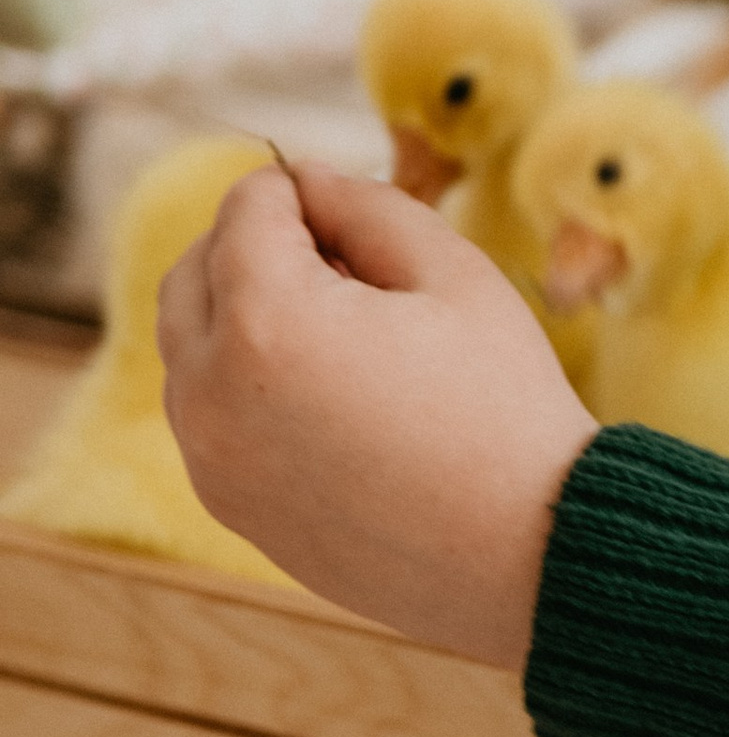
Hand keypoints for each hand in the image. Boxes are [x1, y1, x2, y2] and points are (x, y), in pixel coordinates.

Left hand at [159, 163, 596, 667]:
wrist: (530, 556)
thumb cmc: (506, 411)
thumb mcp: (454, 275)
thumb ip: (367, 206)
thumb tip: (305, 179)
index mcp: (266, 322)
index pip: (245, 211)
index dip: (300, 191)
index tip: (349, 207)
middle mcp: (213, 393)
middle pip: (192, 275)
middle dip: (252, 248)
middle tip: (338, 259)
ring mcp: (213, 460)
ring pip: (190, 351)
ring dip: (243, 319)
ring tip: (345, 338)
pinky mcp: (231, 508)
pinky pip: (211, 419)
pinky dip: (249, 388)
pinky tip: (336, 403)